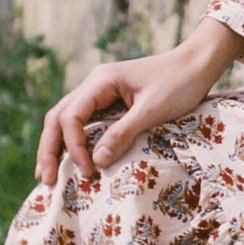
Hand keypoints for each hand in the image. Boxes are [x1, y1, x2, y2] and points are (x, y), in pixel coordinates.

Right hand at [34, 18, 243, 184]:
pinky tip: (71, 160)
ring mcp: (101, 92)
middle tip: (45, 180)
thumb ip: (123, 133)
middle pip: (58, 116)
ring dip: (56, 146)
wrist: (198, 64)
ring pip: (66, 119)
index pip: (71, 116)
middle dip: (49, 149)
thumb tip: (95, 161)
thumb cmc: (180, 83)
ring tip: (48, 174)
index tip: (89, 170)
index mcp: (101, 80)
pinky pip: (84, 122)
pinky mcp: (111, 101)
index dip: (73, 146)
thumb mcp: (152, 110)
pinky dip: (73, 141)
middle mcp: (94, 84)